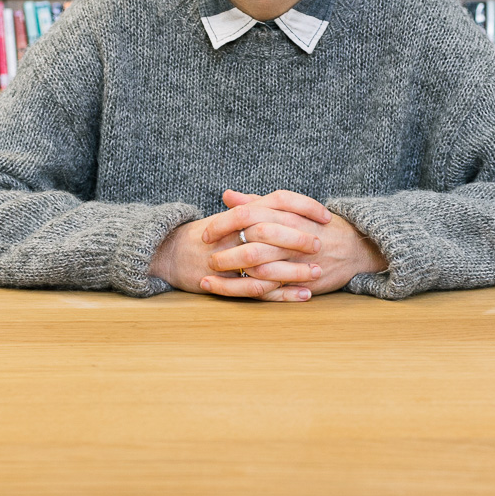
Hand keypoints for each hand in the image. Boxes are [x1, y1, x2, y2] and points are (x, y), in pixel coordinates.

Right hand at [149, 189, 325, 301]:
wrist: (168, 252)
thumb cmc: (204, 235)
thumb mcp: (230, 217)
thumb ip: (256, 208)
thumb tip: (289, 204)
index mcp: (240, 213)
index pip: (278, 201)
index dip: (304, 206)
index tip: (325, 215)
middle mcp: (235, 233)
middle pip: (272, 232)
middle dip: (299, 239)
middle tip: (320, 244)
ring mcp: (229, 259)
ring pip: (267, 265)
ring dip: (295, 270)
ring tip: (318, 273)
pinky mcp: (227, 283)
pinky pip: (258, 290)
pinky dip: (283, 294)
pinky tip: (303, 295)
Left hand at [201, 189, 387, 298]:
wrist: (355, 245)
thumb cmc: (316, 225)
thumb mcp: (289, 208)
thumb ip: (257, 202)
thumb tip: (227, 196)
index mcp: (285, 213)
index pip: (247, 215)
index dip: (222, 224)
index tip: (205, 233)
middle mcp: (291, 235)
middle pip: (251, 242)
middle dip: (224, 251)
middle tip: (206, 256)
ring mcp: (297, 259)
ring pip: (259, 267)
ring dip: (231, 273)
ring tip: (209, 276)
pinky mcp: (301, 280)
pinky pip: (271, 287)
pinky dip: (248, 290)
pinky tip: (230, 291)